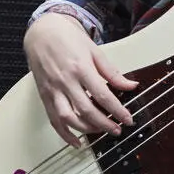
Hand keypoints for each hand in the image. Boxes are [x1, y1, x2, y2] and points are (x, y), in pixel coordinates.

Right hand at [24, 13, 137, 147]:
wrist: (42, 32)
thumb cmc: (68, 39)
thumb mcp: (94, 51)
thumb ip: (111, 72)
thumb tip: (130, 85)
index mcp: (81, 68)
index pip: (102, 94)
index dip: (117, 110)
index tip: (128, 119)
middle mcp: (65, 81)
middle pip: (86, 109)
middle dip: (104, 124)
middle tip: (117, 130)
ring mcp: (53, 90)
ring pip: (68, 118)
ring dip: (86, 129)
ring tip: (101, 131)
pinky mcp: (45, 96)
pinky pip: (53, 120)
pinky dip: (64, 134)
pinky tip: (76, 141)